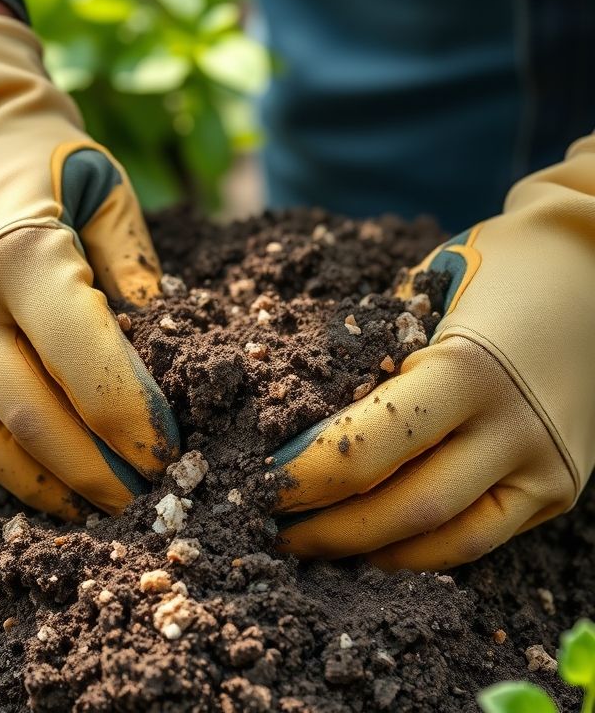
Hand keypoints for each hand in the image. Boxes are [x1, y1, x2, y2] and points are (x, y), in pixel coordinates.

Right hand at [0, 16, 178, 517]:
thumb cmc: (42, 169)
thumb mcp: (105, 194)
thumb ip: (138, 272)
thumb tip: (167, 354)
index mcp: (23, 259)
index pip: (89, 364)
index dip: (136, 419)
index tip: (176, 451)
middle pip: (44, 419)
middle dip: (107, 468)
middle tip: (160, 495)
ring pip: (2, 444)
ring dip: (64, 487)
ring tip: (117, 510)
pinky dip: (20, 477)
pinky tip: (64, 494)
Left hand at [273, 139, 594, 569]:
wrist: (594, 268)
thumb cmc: (493, 268)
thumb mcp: (422, 292)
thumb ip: (373, 357)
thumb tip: (303, 421)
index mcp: (469, 370)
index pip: (369, 448)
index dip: (306, 476)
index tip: (259, 483)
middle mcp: (515, 429)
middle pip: (404, 508)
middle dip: (328, 529)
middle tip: (272, 527)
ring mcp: (546, 467)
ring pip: (446, 542)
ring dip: (371, 553)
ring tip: (314, 545)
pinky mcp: (558, 488)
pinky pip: (480, 538)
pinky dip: (422, 550)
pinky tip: (376, 544)